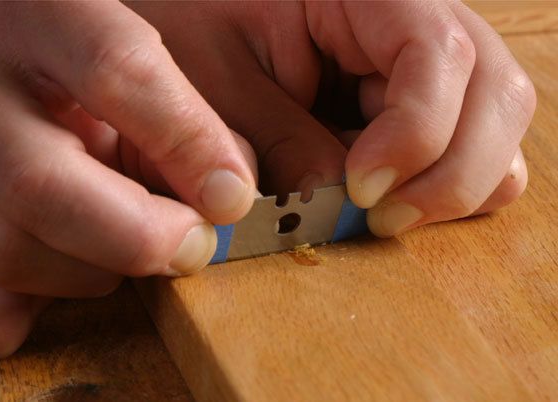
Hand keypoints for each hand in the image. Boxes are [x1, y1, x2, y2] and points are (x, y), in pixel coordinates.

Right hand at [0, 2, 256, 360]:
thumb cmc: (66, 48)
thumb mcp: (122, 51)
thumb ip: (175, 114)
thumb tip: (227, 196)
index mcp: (41, 14)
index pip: (115, 69)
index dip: (187, 142)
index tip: (233, 196)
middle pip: (42, 186)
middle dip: (138, 237)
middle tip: (191, 246)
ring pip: (3, 245)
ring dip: (91, 270)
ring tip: (130, 243)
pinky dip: (13, 313)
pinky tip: (62, 270)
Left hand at [131, 0, 534, 235]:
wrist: (187, 14)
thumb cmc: (193, 24)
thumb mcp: (218, 77)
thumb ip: (276, 139)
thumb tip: (335, 202)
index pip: (437, 51)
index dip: (417, 130)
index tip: (363, 187)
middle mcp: (412, 23)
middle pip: (496, 93)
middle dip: (453, 172)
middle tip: (384, 218)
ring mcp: (422, 67)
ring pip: (494, 126)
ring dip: (454, 185)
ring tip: (383, 214)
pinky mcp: (414, 103)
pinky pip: (467, 148)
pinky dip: (444, 186)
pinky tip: (390, 199)